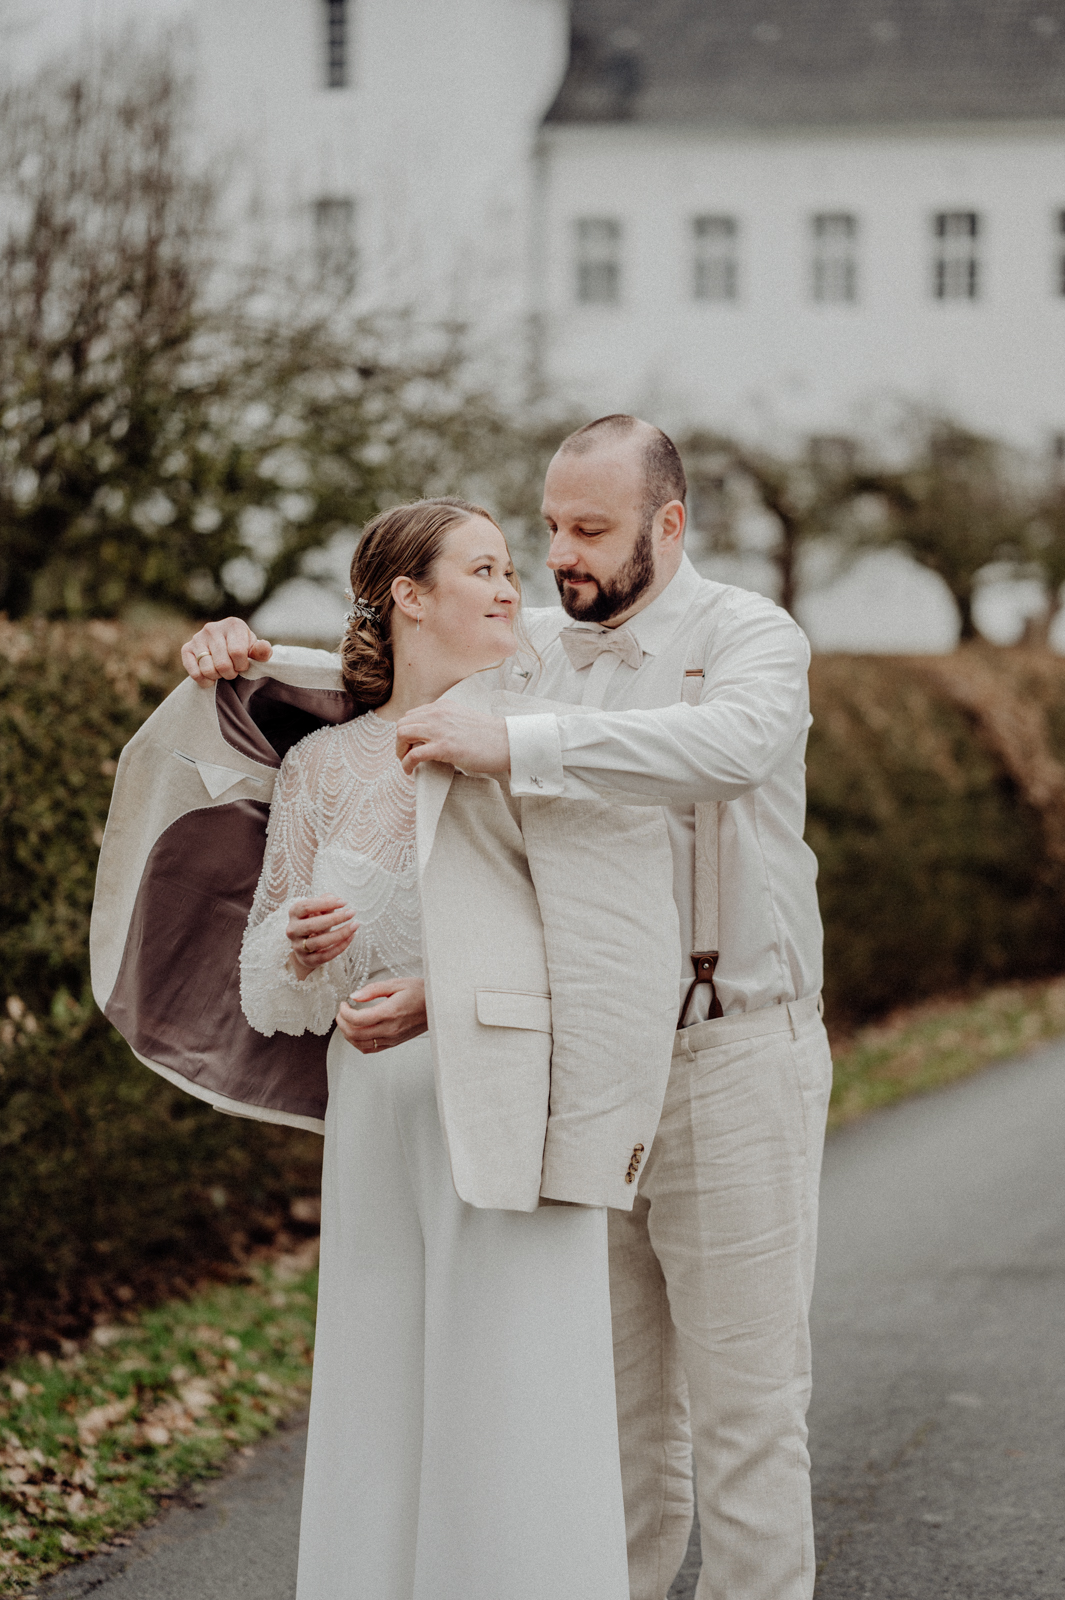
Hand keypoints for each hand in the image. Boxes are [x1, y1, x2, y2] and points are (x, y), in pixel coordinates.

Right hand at [181, 618, 272, 683]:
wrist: (227, 647)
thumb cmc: (244, 649)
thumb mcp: (255, 650)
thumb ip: (262, 651)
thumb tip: (264, 648)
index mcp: (233, 624)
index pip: (237, 653)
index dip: (242, 666)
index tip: (243, 665)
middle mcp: (212, 628)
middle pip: (222, 664)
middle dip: (231, 673)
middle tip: (233, 670)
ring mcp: (197, 637)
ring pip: (208, 670)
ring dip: (217, 677)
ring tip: (222, 671)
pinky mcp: (186, 649)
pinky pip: (194, 673)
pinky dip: (204, 680)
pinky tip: (211, 677)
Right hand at [287, 896, 357, 979]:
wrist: (304, 947)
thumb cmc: (314, 923)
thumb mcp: (317, 911)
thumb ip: (325, 903)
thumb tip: (335, 899)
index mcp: (294, 914)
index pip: (306, 907)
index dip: (325, 903)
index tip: (344, 902)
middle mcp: (292, 930)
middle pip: (312, 925)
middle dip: (334, 919)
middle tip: (352, 913)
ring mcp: (298, 947)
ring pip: (320, 942)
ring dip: (340, 933)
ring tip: (355, 925)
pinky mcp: (307, 960)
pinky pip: (326, 955)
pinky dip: (340, 946)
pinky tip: (351, 937)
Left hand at [336, 977, 427, 1052]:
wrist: (439, 1006)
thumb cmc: (421, 993)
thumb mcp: (397, 983)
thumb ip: (373, 990)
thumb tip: (355, 996)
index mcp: (390, 1012)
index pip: (357, 1019)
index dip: (344, 1012)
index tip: (343, 1004)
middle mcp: (391, 1029)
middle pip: (355, 1034)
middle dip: (342, 1023)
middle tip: (341, 1013)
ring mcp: (392, 1038)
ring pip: (360, 1044)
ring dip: (348, 1035)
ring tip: (347, 1022)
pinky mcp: (394, 1043)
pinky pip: (371, 1049)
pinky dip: (358, 1043)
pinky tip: (358, 1032)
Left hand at [395, 704, 509, 776]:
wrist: (506, 742)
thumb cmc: (489, 736)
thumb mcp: (462, 719)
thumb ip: (445, 722)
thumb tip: (431, 736)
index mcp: (442, 707)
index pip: (411, 715)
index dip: (407, 732)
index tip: (411, 744)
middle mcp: (437, 714)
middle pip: (402, 724)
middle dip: (400, 741)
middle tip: (406, 755)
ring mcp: (439, 730)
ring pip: (402, 735)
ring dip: (400, 751)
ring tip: (407, 763)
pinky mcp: (443, 747)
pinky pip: (412, 755)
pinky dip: (406, 764)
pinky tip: (409, 771)